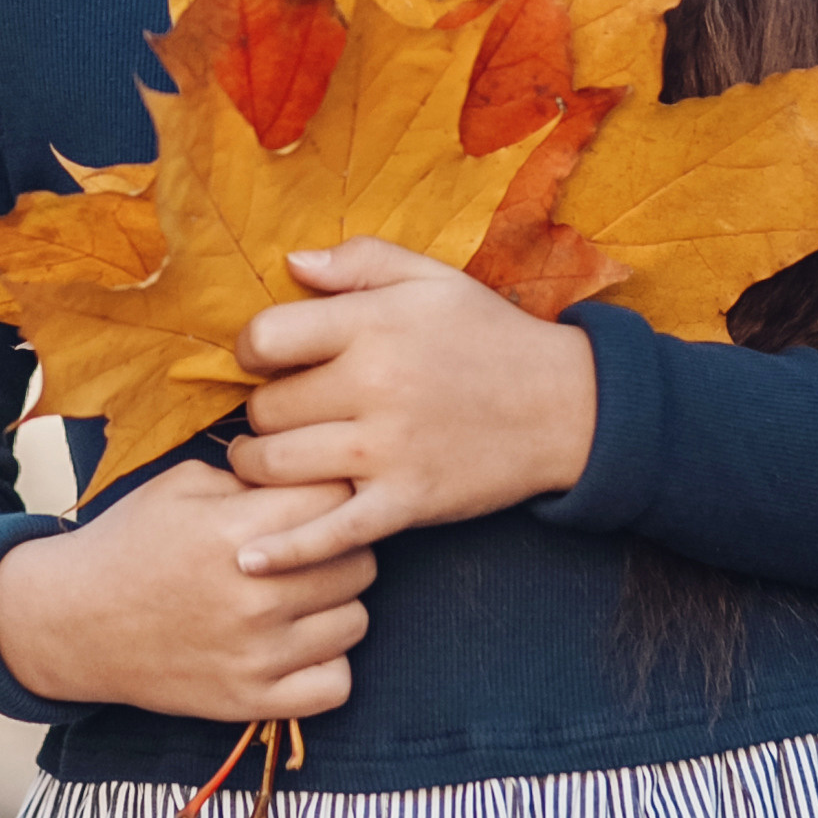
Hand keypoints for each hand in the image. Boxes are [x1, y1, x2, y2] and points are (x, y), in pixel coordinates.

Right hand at [0, 462, 373, 724]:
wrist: (73, 621)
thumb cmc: (131, 542)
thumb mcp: (183, 485)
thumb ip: (254, 477)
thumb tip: (317, 473)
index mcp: (236, 531)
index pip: (340, 500)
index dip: (334, 494)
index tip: (315, 502)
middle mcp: (253, 596)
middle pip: (360, 561)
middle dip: (342, 548)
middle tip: (311, 549)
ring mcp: (255, 655)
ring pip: (356, 621)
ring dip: (337, 605)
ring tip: (303, 595)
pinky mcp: (249, 700)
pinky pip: (336, 684)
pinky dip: (327, 664)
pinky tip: (299, 644)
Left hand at [226, 238, 598, 570]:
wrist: (568, 405)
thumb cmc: (491, 336)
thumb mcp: (432, 279)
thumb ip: (360, 261)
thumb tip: (291, 262)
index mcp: (375, 324)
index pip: (266, 339)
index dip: (253, 351)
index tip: (267, 361)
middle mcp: (375, 385)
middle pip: (267, 409)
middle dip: (262, 412)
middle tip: (278, 415)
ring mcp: (389, 451)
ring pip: (278, 467)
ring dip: (258, 466)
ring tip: (265, 460)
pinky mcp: (406, 503)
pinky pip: (328, 533)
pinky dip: (283, 551)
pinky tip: (249, 556)